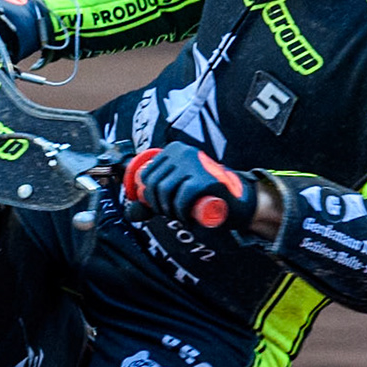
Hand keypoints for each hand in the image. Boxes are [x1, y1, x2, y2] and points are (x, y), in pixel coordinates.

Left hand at [123, 143, 261, 230]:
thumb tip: (131, 209)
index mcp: (174, 149)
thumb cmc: (204, 195)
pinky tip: (187, 217)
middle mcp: (183, 152)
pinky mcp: (203, 180)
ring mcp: (194, 164)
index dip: (147, 195)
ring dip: (168, 210)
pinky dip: (180, 213)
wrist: (235, 200)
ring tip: (179, 215)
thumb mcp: (178, 188)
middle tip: (170, 213)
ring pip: (164, 191)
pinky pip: (180, 199)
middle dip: (157, 204)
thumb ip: (156, 195)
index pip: (146, 174)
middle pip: (153, 183)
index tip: (159, 205)